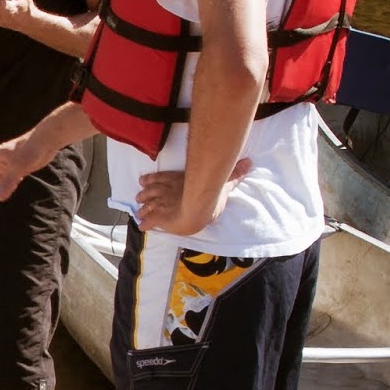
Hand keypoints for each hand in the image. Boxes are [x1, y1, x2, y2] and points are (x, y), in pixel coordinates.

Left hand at [135, 159, 252, 235]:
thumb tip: (249, 162)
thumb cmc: (209, 195)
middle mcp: (165, 191)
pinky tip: (142, 227)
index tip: (144, 181)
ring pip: (145, 205)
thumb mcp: (223, 183)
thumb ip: (234, 174)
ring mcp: (160, 205)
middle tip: (140, 198)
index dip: (150, 180)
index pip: (159, 178)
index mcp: (176, 181)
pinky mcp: (159, 218)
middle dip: (144, 196)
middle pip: (148, 192)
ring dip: (142, 209)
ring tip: (139, 212)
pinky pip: (147, 222)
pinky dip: (144, 224)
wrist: (198, 209)